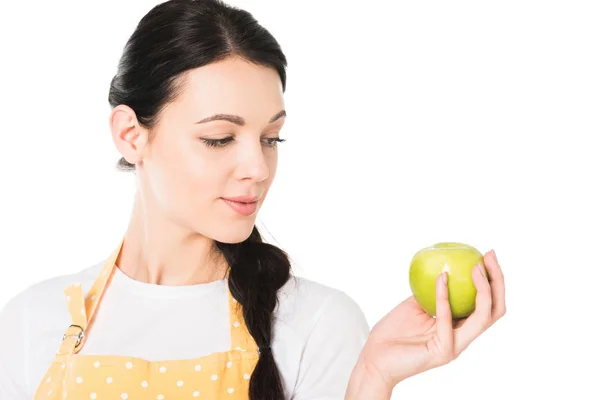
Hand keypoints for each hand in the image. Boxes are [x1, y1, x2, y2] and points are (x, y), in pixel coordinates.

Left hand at [355, 250, 505, 391]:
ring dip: (483, 288)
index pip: (488, 304)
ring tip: (476, 266)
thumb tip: (443, 263)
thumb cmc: (393, 332)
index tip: (487, 254)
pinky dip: (444, 296)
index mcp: (459, 327)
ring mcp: (455, 346)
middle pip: (495, 311)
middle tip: (489, 257)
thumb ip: (432, 290)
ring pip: (483, 318)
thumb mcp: (416, 304)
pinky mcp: (443, 351)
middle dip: (497, 281)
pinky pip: (447, 319)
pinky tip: (441, 278)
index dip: (494, 280)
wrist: (374, 357)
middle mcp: (463, 338)